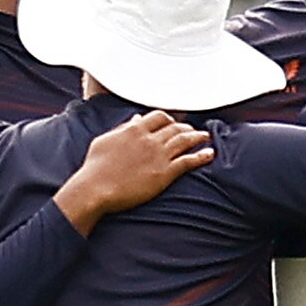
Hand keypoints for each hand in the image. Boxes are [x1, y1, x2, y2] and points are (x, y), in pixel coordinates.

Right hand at [55, 112, 213, 230]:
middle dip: (186, 128)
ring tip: (206, 137)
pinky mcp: (165, 173)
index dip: (169, 119)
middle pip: (175, 127)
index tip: (173, 123)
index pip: (159, 117)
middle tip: (193, 131)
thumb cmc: (95, 167)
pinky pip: (188, 161)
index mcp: (134, 129)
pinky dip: (201, 156)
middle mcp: (149, 139)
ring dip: (198, 137)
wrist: (95, 188)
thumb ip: (123, 128)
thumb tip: (136, 119)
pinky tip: (210, 154)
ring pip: (185, 141)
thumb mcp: (105, 140)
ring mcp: (159, 155)